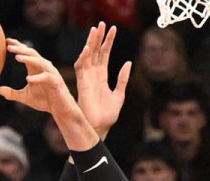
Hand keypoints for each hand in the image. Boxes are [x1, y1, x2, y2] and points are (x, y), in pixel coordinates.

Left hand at [0, 39, 80, 117]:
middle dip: (21, 49)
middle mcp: (44, 68)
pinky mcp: (56, 82)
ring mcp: (51, 74)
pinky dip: (37, 78)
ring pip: (39, 62)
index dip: (18, 46)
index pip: (27, 53)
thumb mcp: (25, 97)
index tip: (6, 41)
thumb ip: (12, 93)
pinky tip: (28, 79)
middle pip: (32, 53)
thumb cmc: (44, 101)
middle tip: (9, 46)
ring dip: (28, 59)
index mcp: (36, 68)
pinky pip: (46, 77)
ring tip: (17, 57)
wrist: (60, 110)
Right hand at [74, 22, 131, 139]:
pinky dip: (84, 58)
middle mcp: (93, 75)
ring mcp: (87, 79)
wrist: (100, 127)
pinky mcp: (82, 84)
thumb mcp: (120, 94)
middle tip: (103, 23)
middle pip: (96, 52)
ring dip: (91, 43)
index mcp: (102, 77)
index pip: (105, 55)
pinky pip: (81, 68)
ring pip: (88, 56)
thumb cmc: (108, 115)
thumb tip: (128, 63)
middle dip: (99, 38)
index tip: (114, 29)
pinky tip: (88, 48)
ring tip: (96, 29)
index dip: (109, 42)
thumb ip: (123, 79)